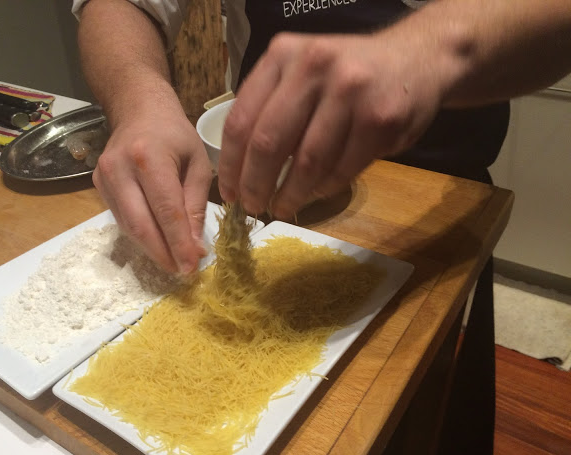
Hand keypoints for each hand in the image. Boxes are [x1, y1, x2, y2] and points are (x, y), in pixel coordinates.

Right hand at [93, 94, 212, 274]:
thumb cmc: (175, 134)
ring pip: (128, 227)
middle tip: (181, 272)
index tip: (192, 266)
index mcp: (149, 158)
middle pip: (140, 225)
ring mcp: (104, 178)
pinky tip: (157, 244)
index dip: (179, 243)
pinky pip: (121, 219)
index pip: (166, 211)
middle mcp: (120, 169)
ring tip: (173, 263)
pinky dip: (140, 236)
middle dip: (162, 254)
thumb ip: (196, 206)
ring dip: (151, 249)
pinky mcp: (98, 186)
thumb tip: (195, 247)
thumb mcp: (197, 164)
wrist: (138, 109)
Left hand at [218, 31, 445, 217]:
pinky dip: (324, 189)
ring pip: (307, 162)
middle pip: (269, 143)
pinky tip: (315, 194)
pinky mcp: (380, 118)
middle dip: (255, 185)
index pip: (242, 119)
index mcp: (282, 55)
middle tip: (252, 207)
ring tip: (281, 208)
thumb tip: (240, 168)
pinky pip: (341, 169)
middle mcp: (313, 66)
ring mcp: (350, 91)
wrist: (417, 59)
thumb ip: (271, 106)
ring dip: (291, 195)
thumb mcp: (302, 72)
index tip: (228, 192)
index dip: (231, 165)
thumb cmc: (347, 75)